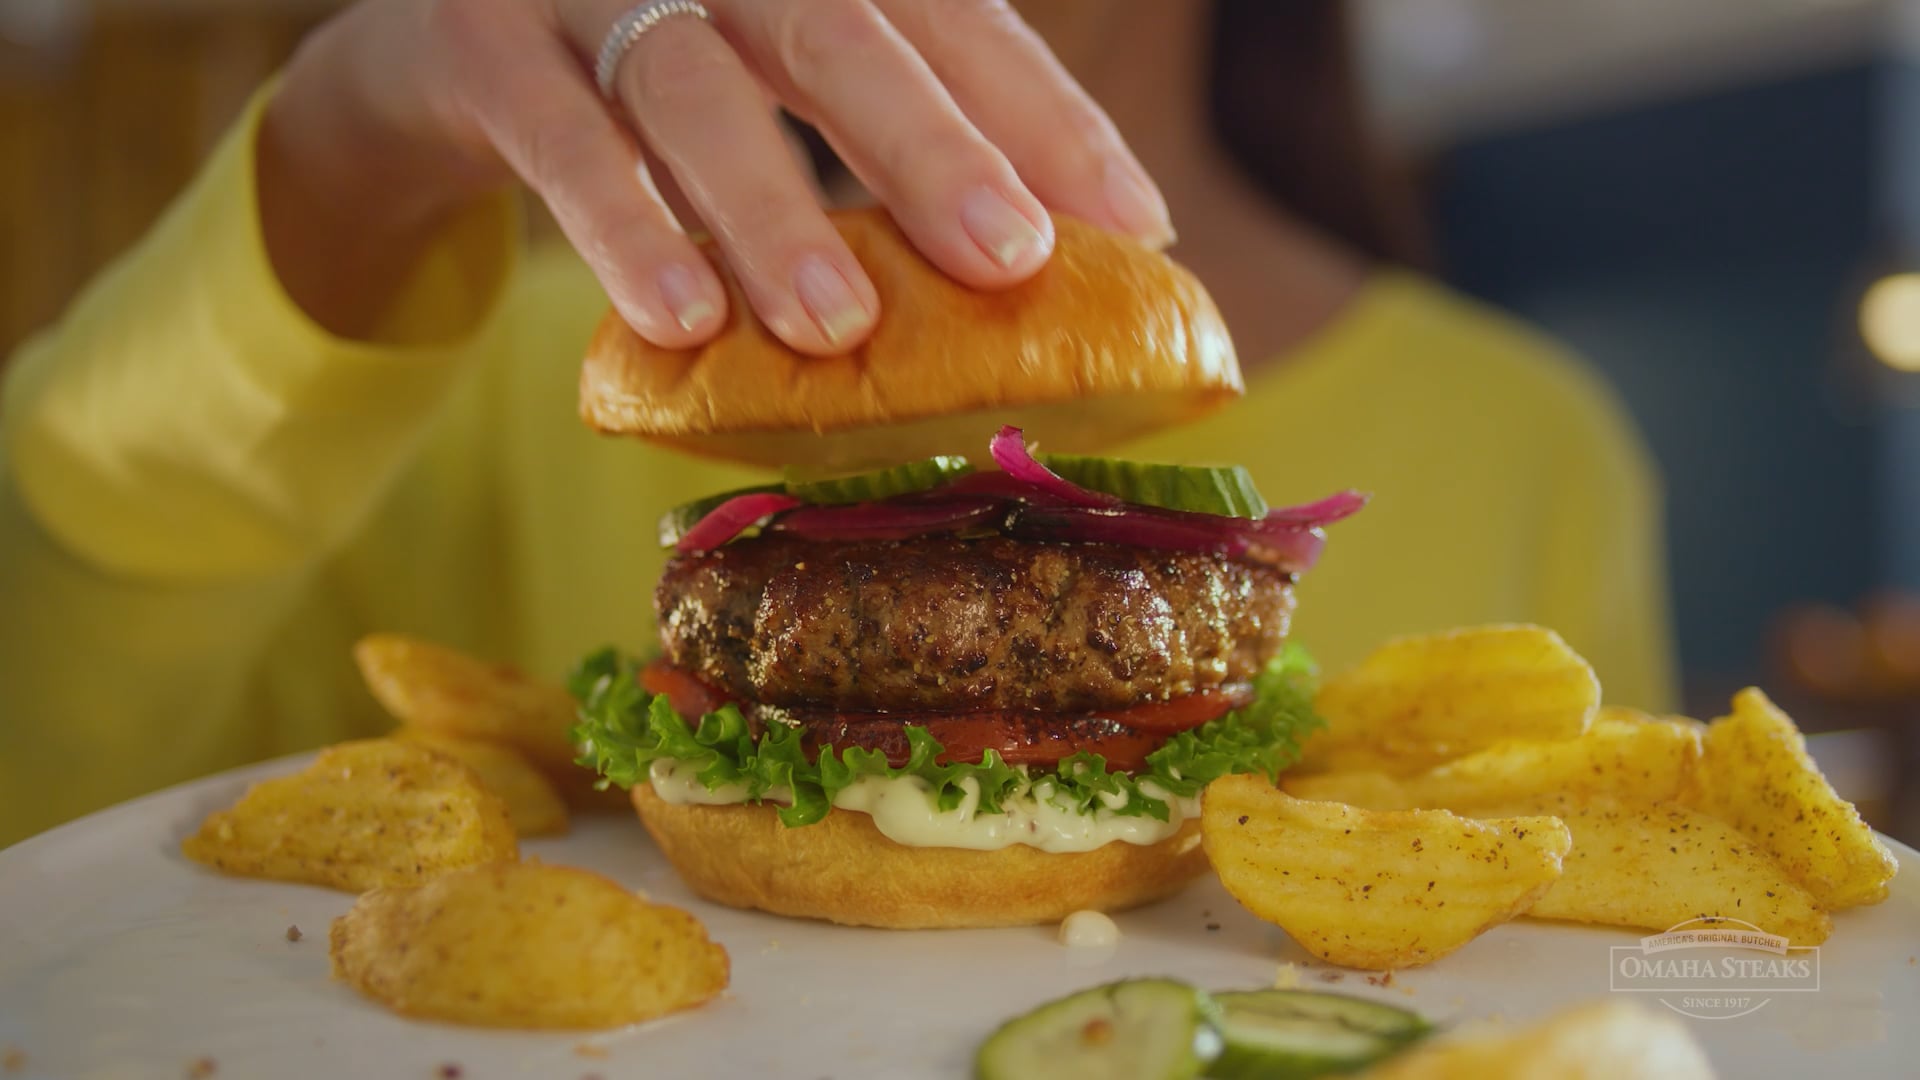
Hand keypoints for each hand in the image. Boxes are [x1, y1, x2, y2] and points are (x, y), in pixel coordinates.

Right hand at [262, 0, 1170, 353]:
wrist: (439, 49)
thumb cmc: (653, 90)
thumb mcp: (778, 95)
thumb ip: (882, 156)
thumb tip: (1036, 282)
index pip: (952, 15)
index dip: (1046, 115)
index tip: (1133, 226)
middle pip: (835, 29)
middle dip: (931, 147)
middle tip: (1011, 260)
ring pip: (691, 85)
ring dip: (772, 210)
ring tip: (839, 329)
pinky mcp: (478, 41)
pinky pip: (557, 135)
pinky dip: (621, 226)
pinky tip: (681, 321)